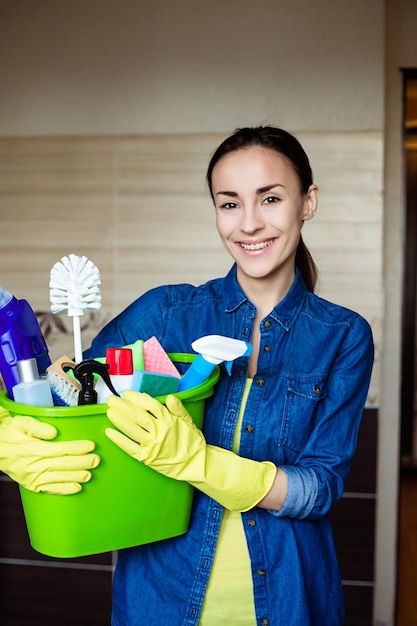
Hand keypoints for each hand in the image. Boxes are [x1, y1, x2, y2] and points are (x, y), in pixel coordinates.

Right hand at [0, 412, 99, 494]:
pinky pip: (50, 489)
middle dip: (81, 463)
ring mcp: (32, 477)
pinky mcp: (31, 485)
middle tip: (96, 460)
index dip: (76, 448)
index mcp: (31, 448)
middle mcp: (32, 465)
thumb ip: (37, 426)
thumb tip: (54, 432)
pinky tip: (76, 488)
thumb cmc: (10, 433)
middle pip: (61, 464)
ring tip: (90, 474)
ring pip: (58, 477)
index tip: (90, 446)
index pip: (59, 449)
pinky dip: (64, 489)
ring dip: (76, 476)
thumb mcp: (21, 423)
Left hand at [106, 391, 275, 510]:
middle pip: (138, 416)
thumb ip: (178, 408)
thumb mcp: (188, 421)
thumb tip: (169, 396)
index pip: (150, 405)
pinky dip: (119, 440)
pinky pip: (130, 448)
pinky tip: (109, 432)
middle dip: (123, 406)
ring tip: (109, 411)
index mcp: (169, 421)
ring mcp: (152, 446)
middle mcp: (159, 432)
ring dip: (119, 420)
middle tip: (112, 400)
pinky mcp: (146, 458)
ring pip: (132, 430)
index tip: (127, 394)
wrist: (195, 465)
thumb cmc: (192, 442)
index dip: (137, 398)